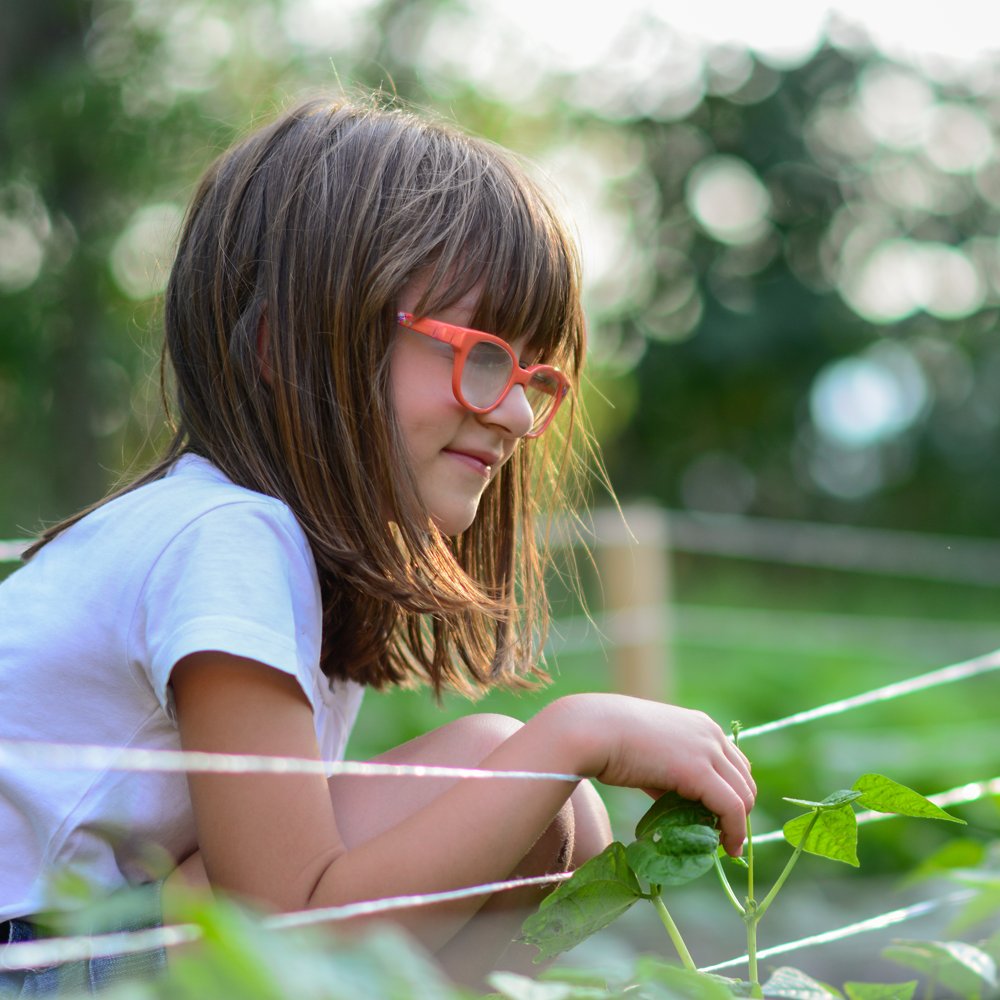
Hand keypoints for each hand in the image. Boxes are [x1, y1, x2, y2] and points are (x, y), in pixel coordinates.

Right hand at [550, 693, 755, 855]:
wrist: (593, 730)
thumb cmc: (611, 740)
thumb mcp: (651, 754)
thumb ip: (670, 775)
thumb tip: (679, 804)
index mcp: (700, 725)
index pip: (735, 763)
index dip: (733, 793)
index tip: (722, 818)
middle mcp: (711, 734)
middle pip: (744, 780)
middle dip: (739, 811)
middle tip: (724, 835)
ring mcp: (707, 750)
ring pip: (743, 796)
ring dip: (738, 824)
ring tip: (724, 844)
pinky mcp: (699, 771)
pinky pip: (731, 807)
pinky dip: (734, 831)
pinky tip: (727, 848)